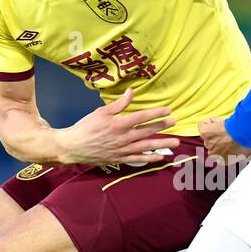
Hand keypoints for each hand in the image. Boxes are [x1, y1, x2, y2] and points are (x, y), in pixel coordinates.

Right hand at [61, 89, 175, 164]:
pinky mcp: (120, 159)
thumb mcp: (101, 112)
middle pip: (147, 131)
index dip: (156, 113)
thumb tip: (131, 92)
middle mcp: (123, 137)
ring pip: (146, 146)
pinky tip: (161, 156)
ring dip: (162, 144)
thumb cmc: (86, 127)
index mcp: (118, 124)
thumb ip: (119, 104)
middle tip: (174, 122)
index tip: (168, 110)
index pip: (141, 117)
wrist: (74, 147)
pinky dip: (150, 158)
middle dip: (162, 126)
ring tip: (176, 142)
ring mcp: (123, 150)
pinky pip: (138, 159)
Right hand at [198, 116, 250, 160]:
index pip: (219, 156)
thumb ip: (242, 155)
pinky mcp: (205, 134)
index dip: (223, 147)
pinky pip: (202, 126)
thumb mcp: (247, 153)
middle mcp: (214, 155)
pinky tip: (217, 121)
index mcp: (224, 161)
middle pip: (212, 146)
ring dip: (215, 130)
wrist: (243, 132)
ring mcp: (209, 144)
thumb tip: (245, 155)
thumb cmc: (247, 141)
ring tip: (224, 126)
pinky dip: (208, 122)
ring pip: (207, 136)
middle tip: (227, 132)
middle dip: (218, 139)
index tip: (229, 141)